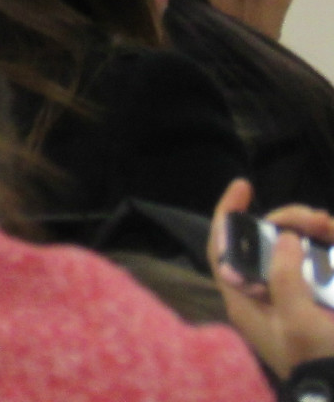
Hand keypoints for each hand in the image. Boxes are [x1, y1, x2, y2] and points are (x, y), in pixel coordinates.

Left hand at [211, 178, 333, 375]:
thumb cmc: (316, 360)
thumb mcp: (297, 321)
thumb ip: (285, 276)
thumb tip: (284, 236)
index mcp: (245, 299)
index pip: (223, 247)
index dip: (228, 214)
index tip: (244, 186)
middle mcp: (264, 293)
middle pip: (265, 241)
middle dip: (287, 220)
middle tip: (316, 219)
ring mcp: (293, 295)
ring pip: (294, 248)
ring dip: (311, 231)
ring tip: (329, 226)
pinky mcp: (318, 299)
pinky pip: (319, 263)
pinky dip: (327, 248)